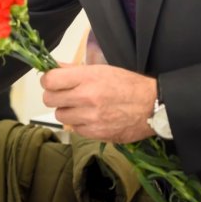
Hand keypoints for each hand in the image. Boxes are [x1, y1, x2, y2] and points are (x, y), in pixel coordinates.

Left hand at [41, 64, 157, 143]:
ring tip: (80, 106)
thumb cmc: (128, 84)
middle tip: (65, 95)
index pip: (50, 80)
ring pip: (60, 115)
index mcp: (87, 78)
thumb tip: (53, 67)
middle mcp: (86, 97)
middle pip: (49, 99)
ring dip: (67, 111)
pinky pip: (75, 129)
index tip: (53, 82)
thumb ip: (74, 69)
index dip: (48, 81)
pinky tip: (91, 117)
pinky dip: (79, 123)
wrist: (152, 106)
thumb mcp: (102, 69)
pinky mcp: (96, 133)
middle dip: (54, 96)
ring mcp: (90, 117)